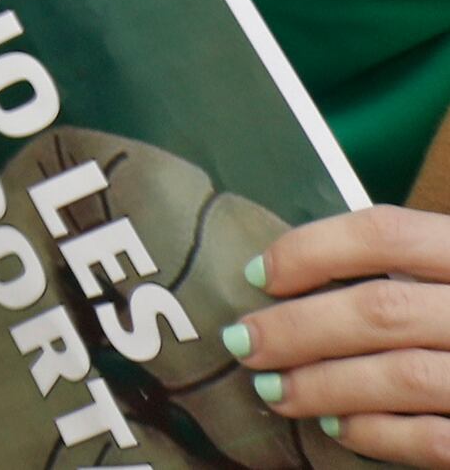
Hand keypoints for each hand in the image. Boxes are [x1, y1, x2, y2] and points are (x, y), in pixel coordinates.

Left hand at [236, 209, 449, 461]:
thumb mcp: (448, 271)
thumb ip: (407, 265)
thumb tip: (291, 277)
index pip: (386, 232)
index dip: (312, 250)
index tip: (258, 274)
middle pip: (383, 309)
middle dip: (299, 329)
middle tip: (243, 342)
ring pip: (404, 377)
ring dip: (325, 385)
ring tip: (274, 390)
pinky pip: (435, 439)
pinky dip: (377, 435)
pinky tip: (337, 429)